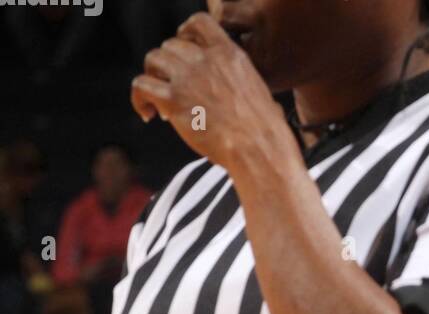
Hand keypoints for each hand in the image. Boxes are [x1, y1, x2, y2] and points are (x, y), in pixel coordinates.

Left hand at [130, 13, 289, 169]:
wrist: (258, 150)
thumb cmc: (265, 131)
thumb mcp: (259, 91)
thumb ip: (238, 80)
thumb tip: (234, 91)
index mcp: (229, 55)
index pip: (199, 23)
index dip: (185, 32)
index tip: (184, 48)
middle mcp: (206, 61)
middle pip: (171, 45)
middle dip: (169, 64)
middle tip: (174, 87)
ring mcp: (187, 78)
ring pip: (152, 60)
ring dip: (153, 77)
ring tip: (159, 100)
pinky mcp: (172, 100)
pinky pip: (141, 86)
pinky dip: (139, 98)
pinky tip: (148, 113)